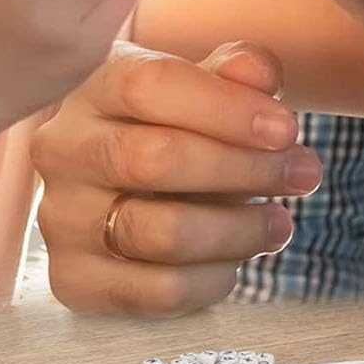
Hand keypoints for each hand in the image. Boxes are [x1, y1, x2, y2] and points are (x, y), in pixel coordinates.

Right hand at [31, 40, 322, 315]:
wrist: (113, 192)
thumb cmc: (167, 129)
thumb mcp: (199, 89)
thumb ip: (233, 73)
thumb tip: (260, 74)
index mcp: (90, 87)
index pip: (148, 86)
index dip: (225, 107)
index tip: (286, 128)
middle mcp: (63, 149)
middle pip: (155, 159)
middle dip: (244, 169)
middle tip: (303, 172)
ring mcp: (61, 218)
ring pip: (162, 233)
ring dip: (239, 230)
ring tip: (279, 221)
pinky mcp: (73, 280)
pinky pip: (159, 290)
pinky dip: (213, 278)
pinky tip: (235, 259)